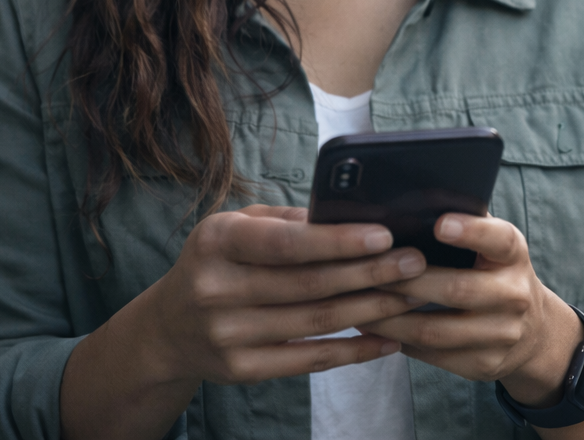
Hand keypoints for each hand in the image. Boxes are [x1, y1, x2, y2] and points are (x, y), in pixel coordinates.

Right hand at [134, 204, 427, 385]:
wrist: (167, 329)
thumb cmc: (218, 262)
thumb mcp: (238, 226)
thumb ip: (289, 218)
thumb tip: (351, 212)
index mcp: (217, 242)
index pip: (286, 243)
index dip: (338, 241)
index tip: (385, 236)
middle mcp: (216, 289)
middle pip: (309, 284)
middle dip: (370, 273)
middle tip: (415, 262)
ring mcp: (226, 334)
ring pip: (316, 322)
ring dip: (371, 309)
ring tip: (410, 295)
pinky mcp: (240, 370)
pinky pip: (309, 361)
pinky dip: (354, 351)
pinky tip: (387, 340)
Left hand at [362, 213, 583, 406]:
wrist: (533, 332)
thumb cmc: (496, 274)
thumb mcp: (494, 246)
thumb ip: (467, 225)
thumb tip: (414, 200)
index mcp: (514, 255)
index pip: (499, 239)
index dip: (471, 231)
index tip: (439, 224)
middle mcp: (514, 294)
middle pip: (456, 290)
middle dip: (406, 282)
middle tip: (367, 272)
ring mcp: (502, 334)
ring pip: (435, 330)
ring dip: (391, 319)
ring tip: (358, 305)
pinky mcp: (484, 364)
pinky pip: (432, 355)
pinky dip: (399, 341)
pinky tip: (375, 330)